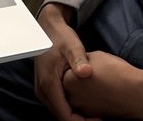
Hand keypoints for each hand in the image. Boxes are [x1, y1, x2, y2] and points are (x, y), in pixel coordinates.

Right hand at [34, 4, 93, 120]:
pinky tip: (87, 106)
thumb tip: (86, 72)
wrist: (49, 30)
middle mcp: (42, 90)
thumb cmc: (61, 37)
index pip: (64, 115)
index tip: (99, 120)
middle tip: (101, 118)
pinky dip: (72, 109)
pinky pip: (59, 105)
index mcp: (48, 83)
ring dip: (76, 116)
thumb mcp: (72, 46)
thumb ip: (79, 60)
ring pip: (60, 112)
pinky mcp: (47, 89)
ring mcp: (43, 90)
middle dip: (80, 120)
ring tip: (96, 114)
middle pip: (61, 116)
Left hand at [62, 51, 142, 120]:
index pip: (64, 71)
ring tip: (98, 82)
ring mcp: (82, 108)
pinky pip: (88, 105)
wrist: (136, 93)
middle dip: (77, 79)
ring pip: (78, 96)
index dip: (75, 65)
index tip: (84, 64)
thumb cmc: (116, 72)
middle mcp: (71, 97)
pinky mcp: (93, 116)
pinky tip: (103, 91)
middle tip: (92, 73)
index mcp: (68, 80)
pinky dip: (92, 98)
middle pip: (69, 86)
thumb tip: (79, 64)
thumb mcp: (95, 56)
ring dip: (84, 90)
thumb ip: (81, 61)